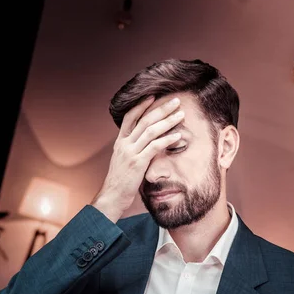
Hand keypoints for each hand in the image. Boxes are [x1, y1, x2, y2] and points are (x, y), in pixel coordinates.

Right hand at [92, 95, 184, 221]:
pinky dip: (167, 139)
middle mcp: (124, 144)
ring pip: (151, 131)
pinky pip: (154, 147)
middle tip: (176, 101)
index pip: (130, 117)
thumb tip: (146, 145)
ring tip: (180, 115)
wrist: (112, 197)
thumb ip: (133, 151)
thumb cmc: (120, 182)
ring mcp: (130, 153)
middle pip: (144, 120)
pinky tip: (177, 135)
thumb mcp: (123, 162)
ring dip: (168, 121)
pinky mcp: (138, 163)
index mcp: (120, 142)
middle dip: (162, 109)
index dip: (142, 105)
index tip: (154, 96)